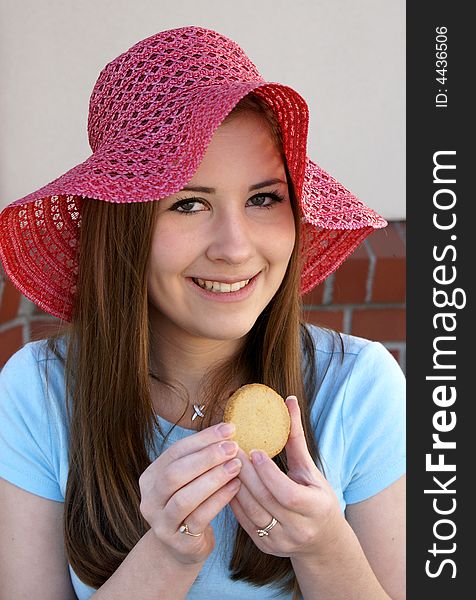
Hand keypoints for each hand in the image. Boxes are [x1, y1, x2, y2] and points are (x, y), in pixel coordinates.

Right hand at [139, 422, 241, 565]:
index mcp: (151, 477)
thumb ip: (201, 457)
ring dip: (213, 479)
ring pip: (184, 498)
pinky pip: (199, 518)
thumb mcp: (190, 479)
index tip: (229, 429)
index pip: (175, 451)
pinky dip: (219, 500)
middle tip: (232, 447)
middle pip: (174, 473)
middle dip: (206, 457)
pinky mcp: (177, 542)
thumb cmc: (192, 503)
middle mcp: (150, 499)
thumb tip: (227, 430)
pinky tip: (236, 487)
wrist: (183, 546)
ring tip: (236, 466)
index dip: (203, 439)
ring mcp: (161, 523)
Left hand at [229, 396, 343, 559]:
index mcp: (316, 508)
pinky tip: (224, 481)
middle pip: (265, 500)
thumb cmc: (318, 498)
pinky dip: (233, 500)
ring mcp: (281, 541)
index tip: (255, 451)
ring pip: (251, 511)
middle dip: (246, 473)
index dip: (269, 473)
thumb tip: (288, 401)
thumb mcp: (312, 470)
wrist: (321, 541)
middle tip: (230, 448)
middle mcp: (299, 529)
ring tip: (224, 462)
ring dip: (235, 485)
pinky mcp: (266, 546)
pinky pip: (244, 521)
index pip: (288, 493)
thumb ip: (296, 438)